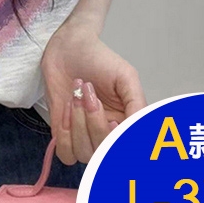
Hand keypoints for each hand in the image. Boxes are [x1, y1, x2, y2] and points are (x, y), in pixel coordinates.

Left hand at [40, 21, 146, 164]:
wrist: (68, 48)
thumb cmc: (98, 59)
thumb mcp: (126, 76)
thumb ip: (136, 104)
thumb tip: (139, 128)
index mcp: (126, 122)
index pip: (126, 148)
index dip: (117, 141)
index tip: (111, 122)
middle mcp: (106, 133)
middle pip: (103, 153)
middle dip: (93, 123)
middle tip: (89, 92)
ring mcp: (84, 135)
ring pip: (83, 154)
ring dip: (77, 124)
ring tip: (76, 95)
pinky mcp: (63, 132)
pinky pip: (65, 153)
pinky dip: (64, 133)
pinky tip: (66, 108)